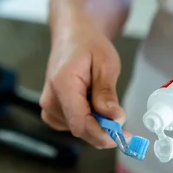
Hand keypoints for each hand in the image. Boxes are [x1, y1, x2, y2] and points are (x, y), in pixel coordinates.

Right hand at [40, 20, 127, 148]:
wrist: (71, 37)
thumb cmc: (87, 45)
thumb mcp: (106, 63)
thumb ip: (107, 93)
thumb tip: (115, 119)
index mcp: (62, 85)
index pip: (80, 123)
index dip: (103, 135)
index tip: (123, 136)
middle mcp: (50, 99)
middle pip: (80, 129)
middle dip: (104, 130)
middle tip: (122, 119)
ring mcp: (48, 106)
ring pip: (79, 129)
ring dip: (96, 123)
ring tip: (100, 97)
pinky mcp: (51, 111)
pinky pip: (73, 125)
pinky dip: (87, 119)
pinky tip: (90, 102)